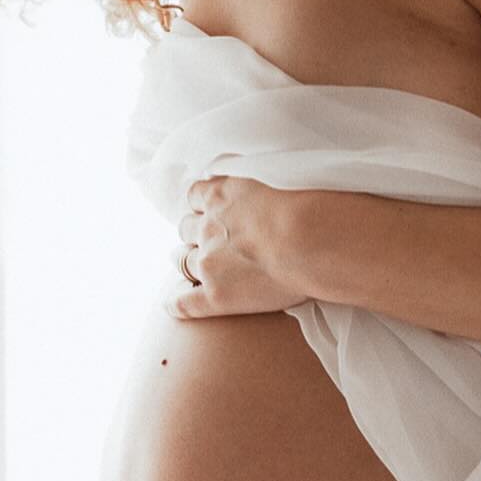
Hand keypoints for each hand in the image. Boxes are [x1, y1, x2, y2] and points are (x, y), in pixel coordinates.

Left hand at [166, 176, 309, 319]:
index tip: (208, 208)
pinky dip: (176, 303)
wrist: (306, 239)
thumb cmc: (307, 205)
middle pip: (187, 228)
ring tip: (189, 266)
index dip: (201, 204)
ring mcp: (209, 262)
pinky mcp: (216, 295)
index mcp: (220, 196)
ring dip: (185, 261)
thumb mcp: (276, 176)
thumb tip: (258, 183)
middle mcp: (208, 227)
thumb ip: (256, 182)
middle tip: (204, 239)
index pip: (197, 196)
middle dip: (192, 233)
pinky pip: (185, 302)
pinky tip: (172, 305)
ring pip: (183, 260)